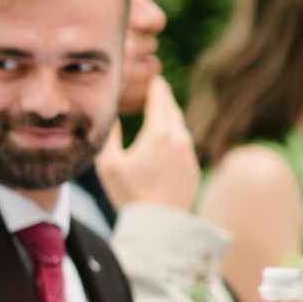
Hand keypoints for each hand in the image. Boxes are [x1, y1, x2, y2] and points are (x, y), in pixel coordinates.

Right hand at [94, 75, 198, 211]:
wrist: (159, 224)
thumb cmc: (129, 194)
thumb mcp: (109, 164)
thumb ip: (110, 135)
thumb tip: (110, 117)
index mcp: (158, 133)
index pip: (160, 97)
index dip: (154, 85)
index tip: (150, 77)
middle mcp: (179, 138)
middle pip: (172, 108)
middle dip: (163, 97)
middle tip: (155, 89)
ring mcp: (190, 153)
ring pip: (180, 126)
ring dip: (169, 117)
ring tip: (158, 114)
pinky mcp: (193, 167)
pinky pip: (184, 144)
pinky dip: (174, 137)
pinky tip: (164, 143)